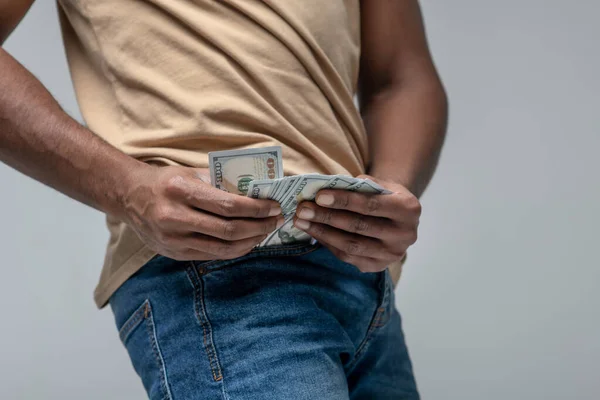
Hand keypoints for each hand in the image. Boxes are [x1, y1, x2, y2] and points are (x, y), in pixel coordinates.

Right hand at [120, 164, 283, 260]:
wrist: (129, 197)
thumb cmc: (166, 181)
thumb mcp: (191, 173)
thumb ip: (220, 182)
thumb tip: (257, 192)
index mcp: (181, 191)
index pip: (228, 206)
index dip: (256, 209)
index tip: (274, 206)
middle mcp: (175, 218)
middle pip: (229, 230)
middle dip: (259, 226)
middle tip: (276, 220)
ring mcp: (173, 240)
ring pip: (223, 248)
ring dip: (251, 241)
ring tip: (265, 232)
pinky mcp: (174, 253)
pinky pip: (212, 255)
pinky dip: (234, 249)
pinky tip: (247, 241)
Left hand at [293, 175, 419, 272]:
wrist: (398, 217)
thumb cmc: (384, 195)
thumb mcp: (380, 183)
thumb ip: (359, 185)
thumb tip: (325, 189)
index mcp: (408, 209)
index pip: (371, 205)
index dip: (343, 201)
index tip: (319, 196)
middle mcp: (404, 235)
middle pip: (359, 227)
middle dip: (327, 217)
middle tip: (304, 209)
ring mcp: (391, 254)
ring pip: (351, 245)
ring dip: (322, 232)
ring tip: (302, 221)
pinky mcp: (377, 266)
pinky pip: (347, 256)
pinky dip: (328, 243)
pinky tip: (314, 232)